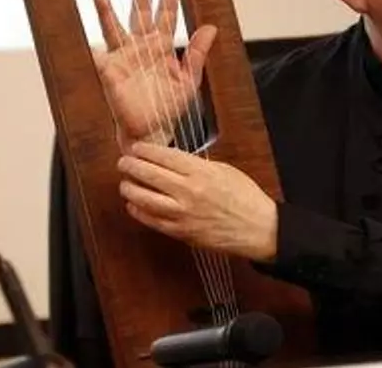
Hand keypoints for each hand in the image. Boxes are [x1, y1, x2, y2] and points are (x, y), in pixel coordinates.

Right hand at [92, 0, 216, 143]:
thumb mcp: (189, 80)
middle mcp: (141, 46)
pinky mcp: (110, 72)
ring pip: (115, 28)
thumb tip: (210, 27)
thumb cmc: (169, 108)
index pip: (167, 13)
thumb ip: (197, 54)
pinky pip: (100, 57)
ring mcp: (124, 57)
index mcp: (162, 45)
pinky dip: (94, 49)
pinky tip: (90, 40)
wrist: (152, 131)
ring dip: (107, 11)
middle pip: (140, 11)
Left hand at [117, 142, 277, 261]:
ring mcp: (183, 214)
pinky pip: (152, 221)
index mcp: (200, 172)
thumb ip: (197, 165)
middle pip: (148, 174)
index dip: (144, 150)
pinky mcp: (181, 233)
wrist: (259, 229)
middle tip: (123, 162)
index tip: (136, 147)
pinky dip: (138, 212)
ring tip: (125, 183)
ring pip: (144, 199)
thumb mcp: (224, 170)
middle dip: (131, 166)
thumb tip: (172, 162)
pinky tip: (133, 205)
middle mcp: (188, 192)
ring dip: (129, 189)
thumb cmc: (246, 197)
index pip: (163, 156)